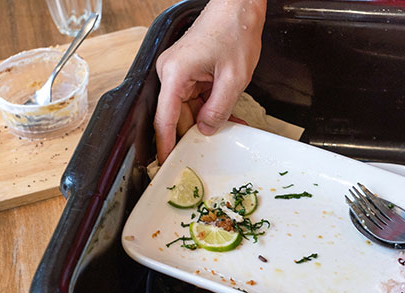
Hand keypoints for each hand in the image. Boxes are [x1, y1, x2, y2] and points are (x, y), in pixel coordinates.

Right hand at [154, 0, 265, 162]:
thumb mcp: (234, 78)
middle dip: (197, 133)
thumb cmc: (234, 31)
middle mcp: (171, 73)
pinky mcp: (188, 72)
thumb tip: (207, 130)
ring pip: (189, 109)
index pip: (165, 118)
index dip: (165, 144)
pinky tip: (228, 117)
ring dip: (208, 121)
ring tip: (231, 128)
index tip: (166, 164)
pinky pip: (196, 98)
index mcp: (175, 73)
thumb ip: (219, 108)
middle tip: (211, 151)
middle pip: (178, 116)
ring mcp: (178, 72)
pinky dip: (211, 108)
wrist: (239, 6)